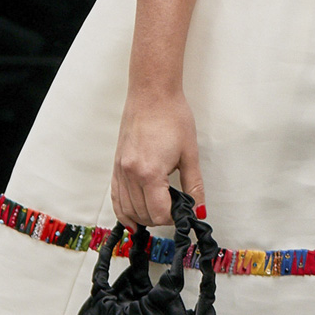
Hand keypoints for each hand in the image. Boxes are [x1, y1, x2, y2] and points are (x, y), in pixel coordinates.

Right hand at [112, 88, 201, 229]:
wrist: (152, 94)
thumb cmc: (172, 117)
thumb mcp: (190, 154)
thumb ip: (194, 186)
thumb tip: (199, 209)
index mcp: (150, 172)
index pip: (159, 213)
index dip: (174, 218)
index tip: (183, 212)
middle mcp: (131, 174)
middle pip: (143, 214)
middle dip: (161, 217)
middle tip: (175, 209)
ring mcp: (120, 170)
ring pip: (128, 210)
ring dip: (144, 216)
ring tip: (159, 212)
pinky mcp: (116, 166)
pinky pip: (115, 198)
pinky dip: (124, 211)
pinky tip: (133, 220)